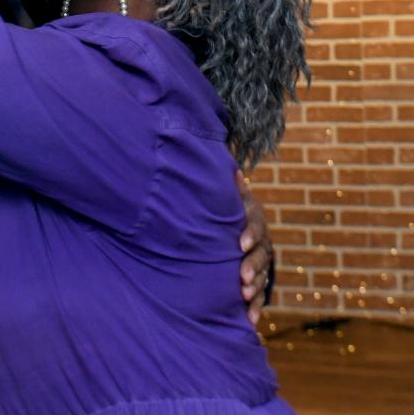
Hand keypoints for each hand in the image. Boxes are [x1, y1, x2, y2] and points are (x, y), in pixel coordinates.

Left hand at [236, 170, 271, 323]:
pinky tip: (249, 321)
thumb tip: (233, 171)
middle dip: (253, 266)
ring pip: (263, 276)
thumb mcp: (230, 197)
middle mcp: (262, 242)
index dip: (249, 233)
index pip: (254, 224)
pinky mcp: (259, 280)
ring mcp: (262, 262)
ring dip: (256, 288)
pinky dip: (256, 308)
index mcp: (254, 219)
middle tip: (242, 278)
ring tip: (245, 297)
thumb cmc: (227, 210)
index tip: (240, 243)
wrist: (237, 228)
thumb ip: (230, 190)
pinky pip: (261, 295)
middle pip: (261, 254)